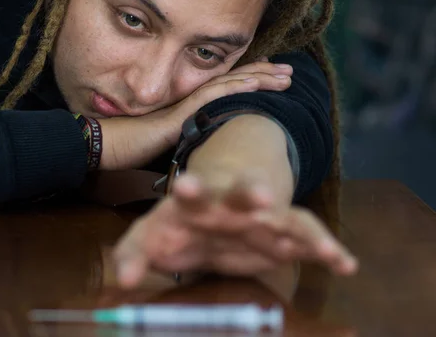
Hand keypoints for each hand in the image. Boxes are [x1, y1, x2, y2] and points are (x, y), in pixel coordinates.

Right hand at [99, 61, 292, 169]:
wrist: (103, 145)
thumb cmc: (126, 146)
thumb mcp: (162, 142)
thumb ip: (182, 137)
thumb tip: (202, 142)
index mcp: (187, 107)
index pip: (223, 88)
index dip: (248, 78)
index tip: (271, 74)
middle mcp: (188, 101)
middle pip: (230, 81)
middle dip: (263, 74)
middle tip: (289, 71)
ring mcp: (183, 105)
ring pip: (226, 85)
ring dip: (258, 78)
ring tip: (284, 75)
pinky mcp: (177, 115)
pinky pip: (210, 97)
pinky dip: (234, 88)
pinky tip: (255, 82)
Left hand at [112, 174, 357, 288]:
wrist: (215, 208)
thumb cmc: (180, 224)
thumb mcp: (151, 236)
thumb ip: (134, 254)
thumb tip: (123, 281)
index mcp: (197, 201)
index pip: (192, 191)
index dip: (191, 189)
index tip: (187, 186)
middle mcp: (233, 203)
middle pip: (244, 192)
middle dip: (252, 192)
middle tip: (262, 195)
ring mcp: (262, 216)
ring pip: (286, 215)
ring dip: (301, 228)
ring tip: (321, 245)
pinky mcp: (284, 233)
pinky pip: (309, 238)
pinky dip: (327, 249)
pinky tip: (345, 264)